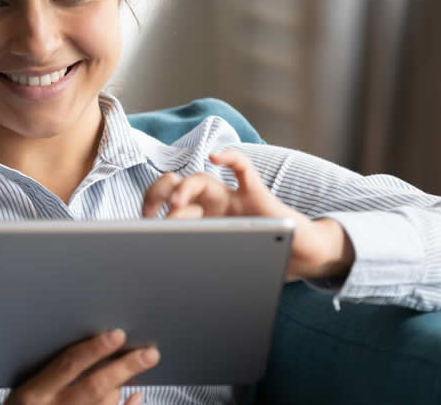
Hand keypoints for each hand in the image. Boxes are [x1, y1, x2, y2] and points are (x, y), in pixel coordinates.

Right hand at [5, 329, 157, 404]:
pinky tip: (137, 396)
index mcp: (34, 394)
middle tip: (149, 354)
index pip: (67, 365)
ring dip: (119, 388)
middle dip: (124, 368)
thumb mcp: (26, 391)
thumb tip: (97, 349)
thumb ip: (54, 373)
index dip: (94, 349)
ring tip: (128, 371)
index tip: (118, 334)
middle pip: (94, 387)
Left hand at [141, 149, 354, 281]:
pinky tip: (217, 157)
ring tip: (176, 204)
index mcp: (198, 220)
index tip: (139, 223)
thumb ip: (197, 262)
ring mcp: (229, 197)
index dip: (149, 206)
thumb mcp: (221, 261)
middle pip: (174, 183)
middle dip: (157, 194)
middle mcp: (209, 205)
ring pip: (200, 178)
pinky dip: (229, 157)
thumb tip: (162, 283)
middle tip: (151, 215)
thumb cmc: (261, 258)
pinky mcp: (254, 193)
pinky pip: (241, 167)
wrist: (300, 256)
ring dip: (184, 188)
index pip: (165, 202)